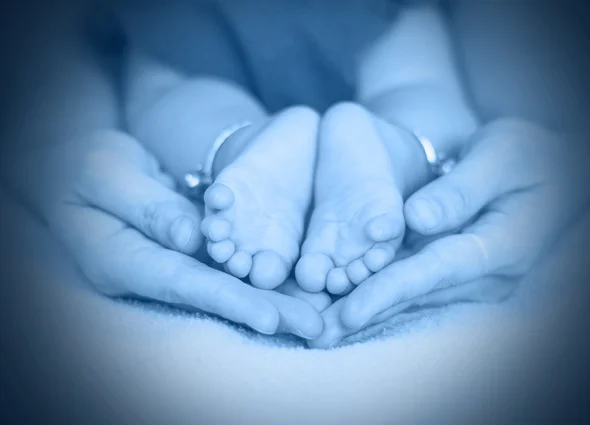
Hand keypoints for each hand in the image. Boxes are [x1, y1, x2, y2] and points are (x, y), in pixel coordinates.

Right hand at [23, 129, 323, 337]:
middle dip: (264, 310)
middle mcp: (153, 270)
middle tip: (314, 327)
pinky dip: (258, 274)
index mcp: (121, 260)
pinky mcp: (189, 249)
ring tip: (316, 316)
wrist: (84, 169)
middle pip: (212, 293)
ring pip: (226, 282)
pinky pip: (227, 263)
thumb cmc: (83, 168)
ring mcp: (172, 261)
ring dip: (271, 298)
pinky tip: (295, 283)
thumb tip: (191, 238)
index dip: (227, 300)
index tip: (270, 318)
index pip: (181, 282)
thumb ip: (146, 205)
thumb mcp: (103, 173)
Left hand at [312, 118, 589, 345]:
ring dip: (367, 308)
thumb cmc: (525, 156)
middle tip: (319, 331)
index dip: (392, 291)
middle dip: (368, 310)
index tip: (350, 311)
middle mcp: (489, 272)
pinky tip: (342, 303)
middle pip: (419, 293)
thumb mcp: (500, 156)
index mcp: (504, 244)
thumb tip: (417, 221)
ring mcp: (473, 277)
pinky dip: (378, 292)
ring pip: (413, 295)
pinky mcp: (456, 272)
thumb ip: (460, 190)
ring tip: (322, 325)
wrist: (542, 168)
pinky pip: (414, 284)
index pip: (439, 270)